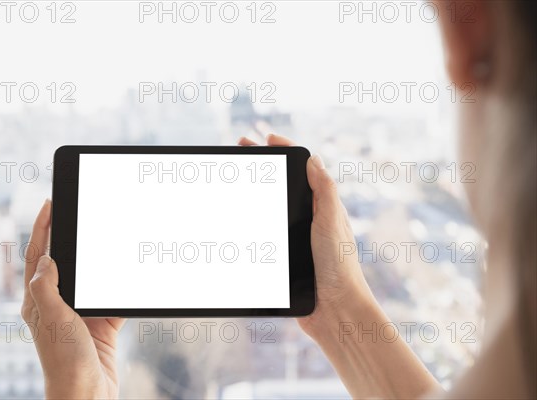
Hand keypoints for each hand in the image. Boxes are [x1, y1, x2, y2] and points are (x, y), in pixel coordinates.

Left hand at [21, 200, 125, 398]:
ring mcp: (81, 312)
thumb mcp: (53, 319)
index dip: (42, 228)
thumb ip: (47, 287)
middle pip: (65, 261)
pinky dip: (123, 288)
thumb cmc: (64, 361)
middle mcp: (58, 303)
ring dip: (100, 259)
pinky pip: (114, 298)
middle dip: (72, 235)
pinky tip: (132, 275)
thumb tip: (47, 258)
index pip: (38, 256)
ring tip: (108, 237)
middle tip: (81, 212)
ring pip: (92, 277)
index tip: (49, 204)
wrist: (87, 393)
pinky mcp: (102, 323)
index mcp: (39, 301)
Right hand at [238, 134, 374, 337]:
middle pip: (285, 184)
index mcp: (324, 206)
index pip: (305, 169)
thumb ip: (325, 191)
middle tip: (242, 150)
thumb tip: (314, 159)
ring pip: (274, 206)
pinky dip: (253, 220)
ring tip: (236, 178)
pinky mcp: (287, 255)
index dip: (286, 151)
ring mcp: (298, 236)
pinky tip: (238, 217)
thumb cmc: (339, 266)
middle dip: (265, 165)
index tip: (267, 139)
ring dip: (256, 191)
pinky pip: (267, 231)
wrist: (334, 309)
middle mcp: (311, 218)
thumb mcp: (332, 222)